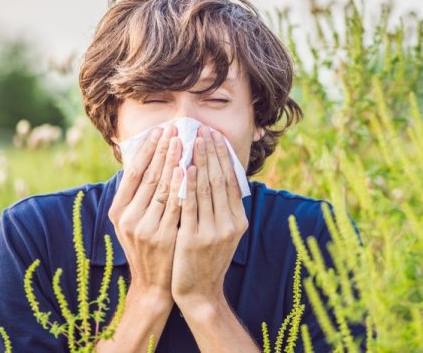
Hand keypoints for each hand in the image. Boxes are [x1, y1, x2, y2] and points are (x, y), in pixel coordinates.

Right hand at [108, 124, 183, 305]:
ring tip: (184, 141)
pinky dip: (182, 186)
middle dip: (163, 150)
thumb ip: (138, 194)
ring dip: (174, 162)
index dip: (147, 150)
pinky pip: (175, 205)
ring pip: (162, 188)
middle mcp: (128, 218)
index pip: (133, 173)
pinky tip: (188, 169)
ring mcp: (145, 228)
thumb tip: (147, 158)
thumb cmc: (147, 246)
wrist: (154, 284)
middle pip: (148, 176)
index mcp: (118, 211)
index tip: (159, 130)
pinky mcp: (163, 237)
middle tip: (174, 128)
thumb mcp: (133, 221)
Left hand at [171, 126, 248, 311]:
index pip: (232, 180)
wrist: (199, 292)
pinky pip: (190, 205)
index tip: (216, 136)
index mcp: (238, 220)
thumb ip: (222, 208)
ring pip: (206, 188)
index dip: (224, 156)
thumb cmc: (206, 258)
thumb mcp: (223, 233)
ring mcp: (213, 231)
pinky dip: (188, 184)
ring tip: (193, 140)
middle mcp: (230, 224)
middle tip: (204, 130)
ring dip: (199, 161)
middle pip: (220, 179)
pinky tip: (184, 167)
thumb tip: (219, 175)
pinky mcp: (194, 238)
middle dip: (211, 152)